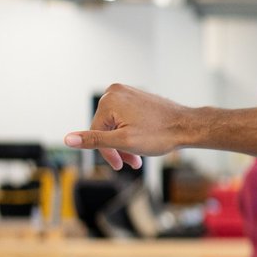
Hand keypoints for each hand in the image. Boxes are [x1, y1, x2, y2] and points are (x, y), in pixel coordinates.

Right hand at [63, 83, 189, 169]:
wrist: (189, 126)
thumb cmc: (160, 135)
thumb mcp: (123, 142)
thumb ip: (94, 140)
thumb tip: (67, 140)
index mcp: (108, 100)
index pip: (95, 132)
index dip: (107, 153)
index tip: (120, 165)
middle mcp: (115, 91)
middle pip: (106, 127)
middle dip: (117, 148)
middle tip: (133, 163)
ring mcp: (128, 92)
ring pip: (116, 124)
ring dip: (124, 143)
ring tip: (139, 157)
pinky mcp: (137, 97)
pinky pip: (126, 118)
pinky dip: (131, 132)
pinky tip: (143, 142)